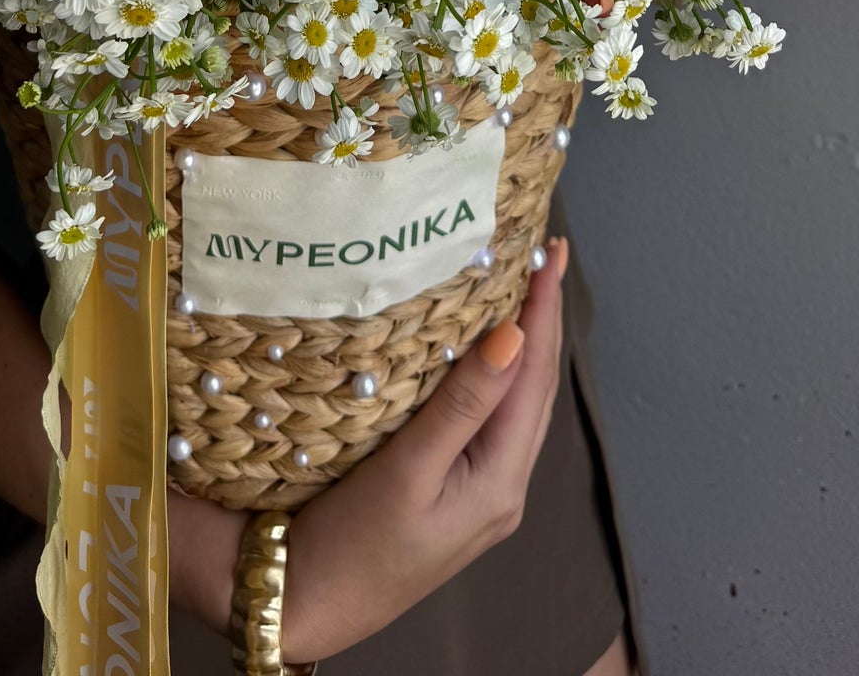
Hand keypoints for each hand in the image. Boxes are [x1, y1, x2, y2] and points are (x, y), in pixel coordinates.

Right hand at [276, 233, 570, 663]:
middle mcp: (503, 488)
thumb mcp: (408, 471)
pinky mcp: (455, 495)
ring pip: (517, 406)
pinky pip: (490, 421)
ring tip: (521, 290)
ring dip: (523, 347)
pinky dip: (495, 376)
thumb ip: (464, 404)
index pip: (535, 379)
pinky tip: (481, 352)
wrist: (307, 605)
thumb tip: (515, 336)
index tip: (551, 253)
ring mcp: (481, 494)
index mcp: (500, 482)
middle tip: (542, 257)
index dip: (544, 312)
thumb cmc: (354, 542)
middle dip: (542, 322)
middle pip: (535, 390)